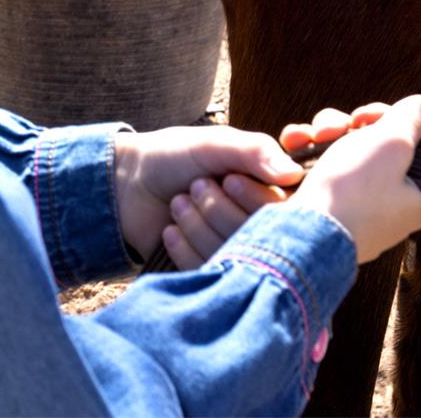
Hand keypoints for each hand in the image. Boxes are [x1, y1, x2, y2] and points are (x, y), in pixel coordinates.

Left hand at [113, 125, 305, 266]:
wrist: (127, 183)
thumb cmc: (175, 156)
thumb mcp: (213, 143)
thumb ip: (254, 152)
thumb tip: (293, 175)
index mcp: (268, 194)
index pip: (287, 213)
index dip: (254, 198)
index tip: (227, 180)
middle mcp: (259, 228)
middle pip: (259, 238)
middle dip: (218, 208)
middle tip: (195, 186)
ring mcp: (235, 256)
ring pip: (233, 257)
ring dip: (198, 225)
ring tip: (178, 202)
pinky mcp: (211, 276)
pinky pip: (210, 274)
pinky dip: (185, 249)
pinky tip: (170, 229)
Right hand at [289, 95, 420, 263]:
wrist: (307, 232)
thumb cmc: (356, 191)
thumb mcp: (392, 144)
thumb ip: (410, 120)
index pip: (412, 143)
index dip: (387, 120)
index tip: (365, 117)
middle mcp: (395, 203)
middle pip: (376, 144)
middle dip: (349, 127)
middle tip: (337, 128)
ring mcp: (361, 206)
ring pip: (347, 152)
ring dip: (325, 135)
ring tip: (309, 137)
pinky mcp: (331, 206)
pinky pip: (325, 169)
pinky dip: (310, 152)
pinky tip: (295, 144)